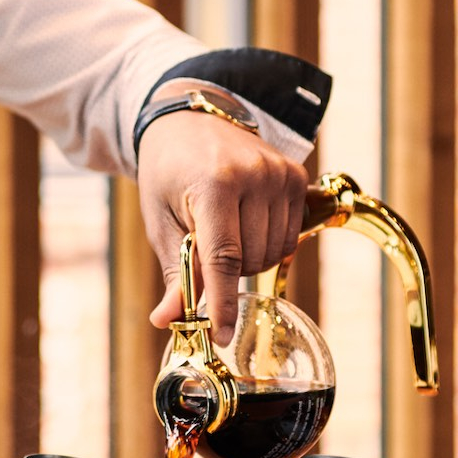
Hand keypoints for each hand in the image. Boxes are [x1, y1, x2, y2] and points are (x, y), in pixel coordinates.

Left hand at [135, 109, 309, 339]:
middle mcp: (254, 175)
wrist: (189, 122)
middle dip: (225, 270)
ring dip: (247, 258)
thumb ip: (174, 271)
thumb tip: (168, 321)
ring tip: (223, 228)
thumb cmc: (168, 173)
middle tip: (202, 243)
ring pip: (272, 254)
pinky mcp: (297, 176)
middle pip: (249, 261)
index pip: (224, 258)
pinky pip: (288, 237)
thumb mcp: (161, 220)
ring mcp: (280, 174)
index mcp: (214, 184)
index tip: (221, 336)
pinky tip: (245, 221)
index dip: (222, 302)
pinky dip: (266, 243)